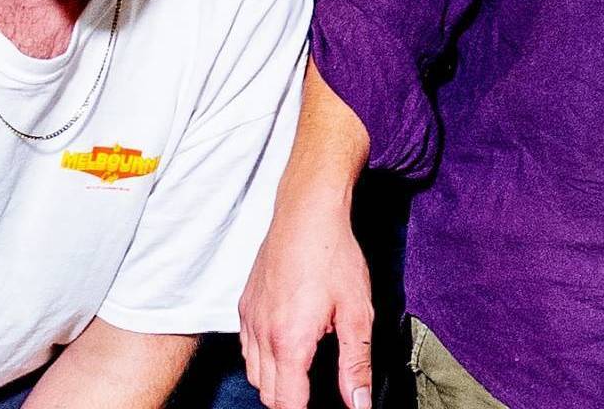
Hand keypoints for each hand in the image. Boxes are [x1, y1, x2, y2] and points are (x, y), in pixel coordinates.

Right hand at [239, 193, 372, 408]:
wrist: (306, 213)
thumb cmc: (334, 258)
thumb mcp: (357, 313)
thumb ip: (355, 365)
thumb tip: (359, 404)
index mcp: (290, 342)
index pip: (287, 403)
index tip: (318, 407)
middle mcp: (262, 335)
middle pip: (267, 394)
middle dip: (291, 401)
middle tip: (317, 391)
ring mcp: (249, 319)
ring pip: (253, 373)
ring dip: (275, 382)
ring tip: (303, 372)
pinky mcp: (244, 305)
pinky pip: (246, 348)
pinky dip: (262, 359)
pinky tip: (285, 346)